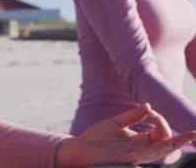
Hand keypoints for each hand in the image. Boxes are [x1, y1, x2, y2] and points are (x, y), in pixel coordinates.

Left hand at [56, 103, 195, 167]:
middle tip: (195, 132)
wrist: (79, 148)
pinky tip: (170, 143)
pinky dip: (161, 148)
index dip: (159, 118)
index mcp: (139, 139)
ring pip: (163, 150)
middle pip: (166, 142)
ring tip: (192, 137)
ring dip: (177, 143)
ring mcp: (137, 154)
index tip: (149, 109)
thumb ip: (132, 115)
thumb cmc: (95, 138)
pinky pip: (149, 154)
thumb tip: (149, 105)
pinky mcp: (129, 158)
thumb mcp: (115, 123)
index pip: (160, 131)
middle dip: (182, 138)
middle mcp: (141, 148)